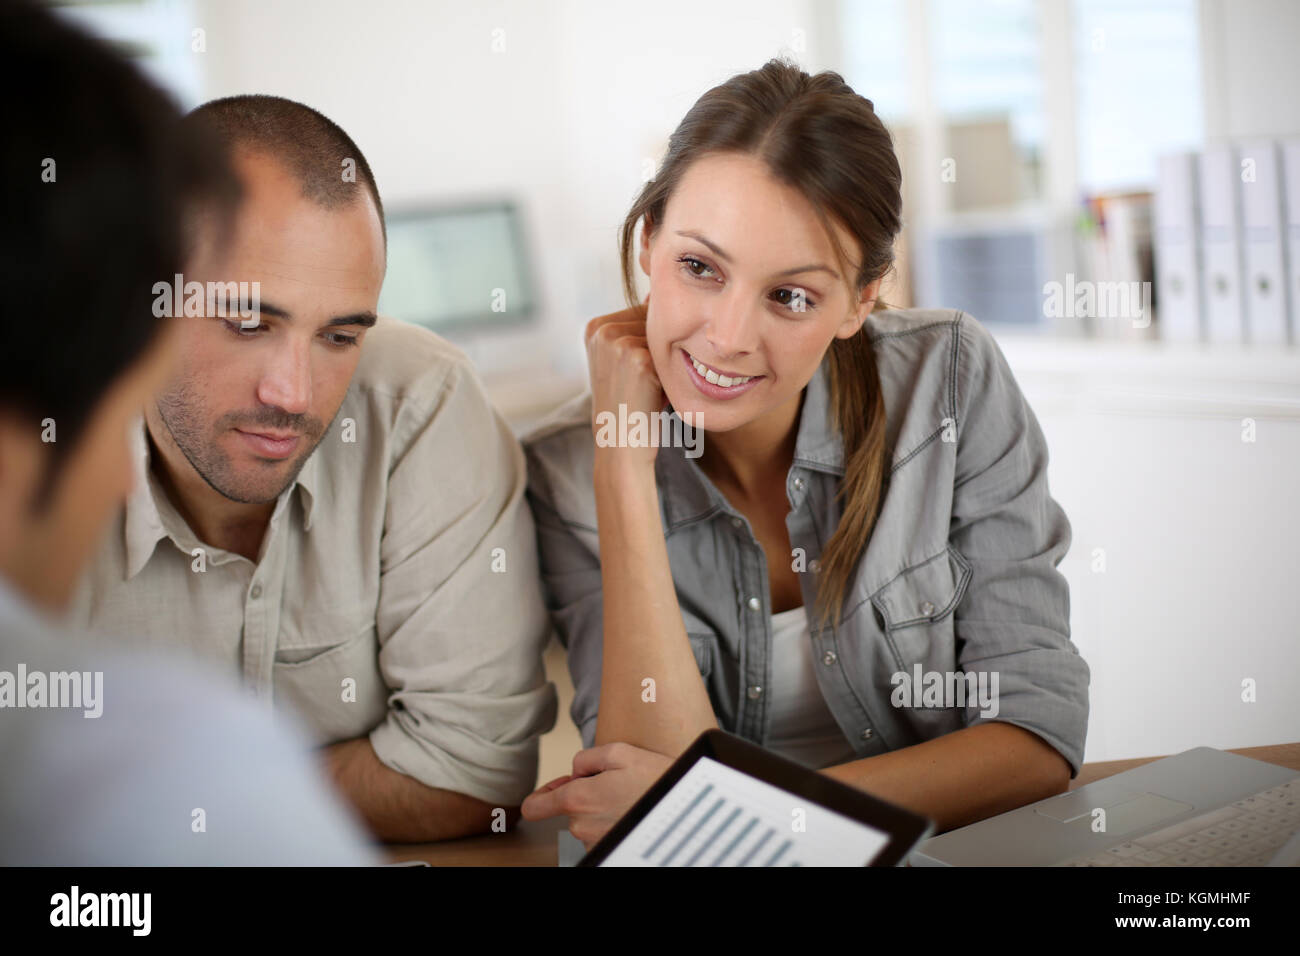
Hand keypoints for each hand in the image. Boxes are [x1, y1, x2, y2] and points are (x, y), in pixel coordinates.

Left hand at [520, 742, 672, 848]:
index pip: (536, 807)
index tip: (544, 796)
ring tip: (630, 797)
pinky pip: (604, 833)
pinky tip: (633, 810)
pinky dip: (614, 822)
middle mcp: (583, 826)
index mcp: (579, 799)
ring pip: (589, 822)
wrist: (688, 812)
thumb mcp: (620, 752)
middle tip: (614, 783)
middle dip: (586, 794)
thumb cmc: (657, 781)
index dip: (539, 798)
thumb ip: (586, 758)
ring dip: (602, 809)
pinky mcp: (612, 850)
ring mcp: (597, 842)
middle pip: (570, 810)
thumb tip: (575, 770)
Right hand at [584, 299, 663, 469]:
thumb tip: (661, 292)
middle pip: (655, 320)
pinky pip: (673, 354)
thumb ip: (637, 328)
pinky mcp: (637, 357)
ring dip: (668, 361)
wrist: (621, 445)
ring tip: (649, 387)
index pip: (643, 312)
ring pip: (667, 336)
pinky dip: (672, 375)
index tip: (635, 374)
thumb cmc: (630, 404)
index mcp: (595, 326)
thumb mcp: (625, 360)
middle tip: (643, 383)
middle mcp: (602, 329)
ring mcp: (617, 341)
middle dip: (659, 350)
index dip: (650, 344)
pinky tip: (655, 394)